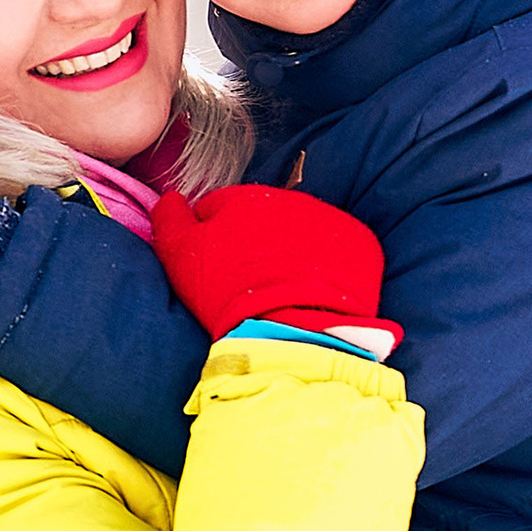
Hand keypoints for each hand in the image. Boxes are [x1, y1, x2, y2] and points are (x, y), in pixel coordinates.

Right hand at [149, 183, 388, 344]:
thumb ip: (169, 220)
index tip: (215, 268)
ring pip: (304, 232)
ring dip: (293, 252)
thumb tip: (169, 197)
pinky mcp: (362, 246)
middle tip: (250, 284)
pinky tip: (317, 294)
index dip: (213, 236)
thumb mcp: (180, 259)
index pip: (221, 207)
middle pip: (265, 217)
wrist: (294, 333)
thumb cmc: (228, 297)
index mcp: (244, 198)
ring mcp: (330, 221)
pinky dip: (330, 267)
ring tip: (285, 292)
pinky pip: (340, 252)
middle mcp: (290, 199)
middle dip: (256, 242)